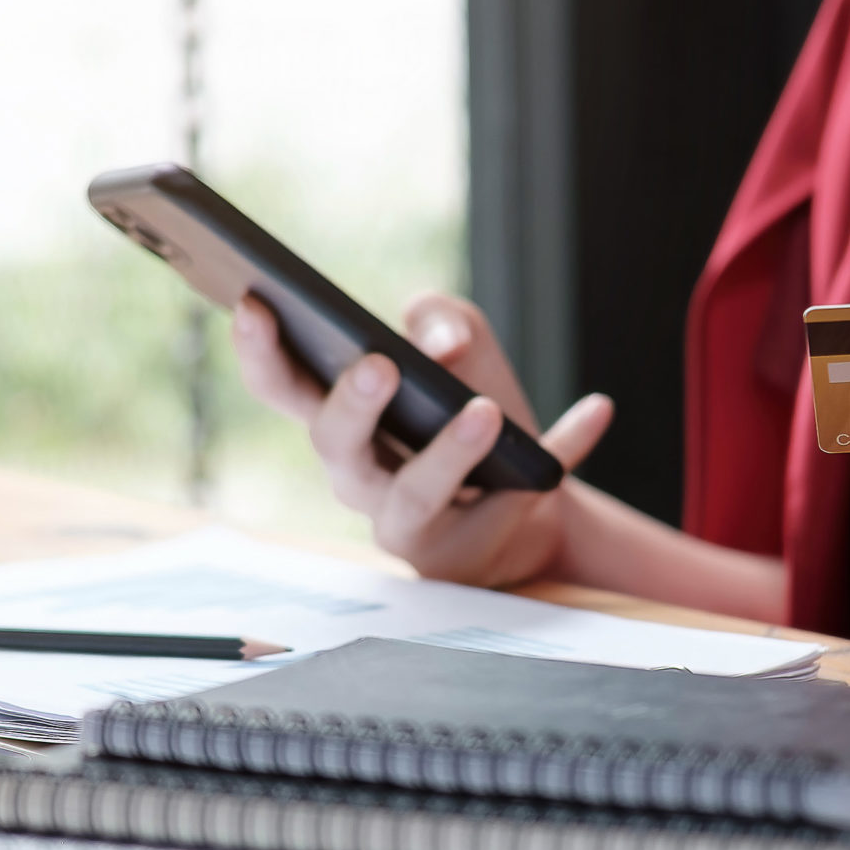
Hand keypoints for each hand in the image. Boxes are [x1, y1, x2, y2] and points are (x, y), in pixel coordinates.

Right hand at [229, 292, 611, 587]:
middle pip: (335, 446)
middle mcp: (359, 475)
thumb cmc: (464, 411)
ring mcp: (408, 522)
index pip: (282, 386)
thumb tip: (441, 347)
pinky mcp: (469, 546)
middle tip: (377, 364)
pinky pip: (516, 499)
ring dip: (450, 451)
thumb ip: (443, 321)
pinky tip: (596, 409)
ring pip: (413, 495)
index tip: (254, 302)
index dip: (260, 351)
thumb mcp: (457, 346)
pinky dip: (563, 448)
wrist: (522, 493)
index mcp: (340, 419)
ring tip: (484, 411)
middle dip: (351, 404)